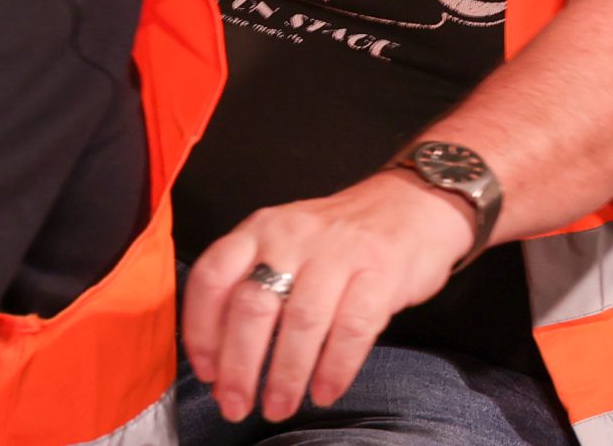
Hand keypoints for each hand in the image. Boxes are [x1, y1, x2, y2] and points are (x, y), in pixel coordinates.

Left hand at [181, 172, 472, 423]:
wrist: (411, 206)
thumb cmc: (337, 240)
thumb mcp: (284, 244)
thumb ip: (253, 288)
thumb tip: (222, 364)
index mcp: (259, 229)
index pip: (213, 277)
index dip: (202, 330)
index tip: (206, 372)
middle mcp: (292, 236)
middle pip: (253, 306)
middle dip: (240, 365)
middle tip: (236, 405)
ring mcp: (338, 252)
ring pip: (301, 321)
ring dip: (286, 374)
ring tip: (279, 406)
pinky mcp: (380, 272)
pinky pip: (353, 328)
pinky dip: (335, 367)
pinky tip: (325, 392)